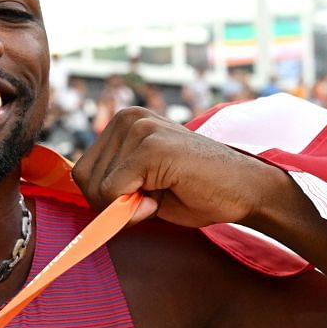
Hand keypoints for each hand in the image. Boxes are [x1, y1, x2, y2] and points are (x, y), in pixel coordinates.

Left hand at [71, 106, 289, 228]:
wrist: (244, 189)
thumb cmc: (196, 190)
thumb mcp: (142, 186)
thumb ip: (112, 187)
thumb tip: (85, 200)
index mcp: (123, 122)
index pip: (82, 171)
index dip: (106, 198)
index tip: (142, 197)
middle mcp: (127, 118)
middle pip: (84, 179)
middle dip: (113, 203)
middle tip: (153, 198)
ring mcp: (139, 129)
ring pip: (96, 188)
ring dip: (127, 206)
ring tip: (163, 193)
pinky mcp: (150, 147)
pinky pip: (114, 192)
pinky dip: (135, 209)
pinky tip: (164, 196)